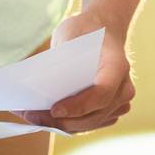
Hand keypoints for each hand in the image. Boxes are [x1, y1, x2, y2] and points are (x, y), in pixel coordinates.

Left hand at [22, 13, 133, 132]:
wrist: (104, 29)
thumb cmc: (84, 31)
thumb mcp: (70, 34)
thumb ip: (60, 59)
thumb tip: (38, 88)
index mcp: (118, 65)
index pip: (102, 92)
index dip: (79, 106)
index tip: (54, 110)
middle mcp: (124, 88)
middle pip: (94, 115)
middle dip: (61, 121)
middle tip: (31, 116)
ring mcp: (120, 102)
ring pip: (89, 124)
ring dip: (61, 125)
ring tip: (33, 117)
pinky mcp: (110, 111)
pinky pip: (89, 124)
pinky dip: (68, 124)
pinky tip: (45, 118)